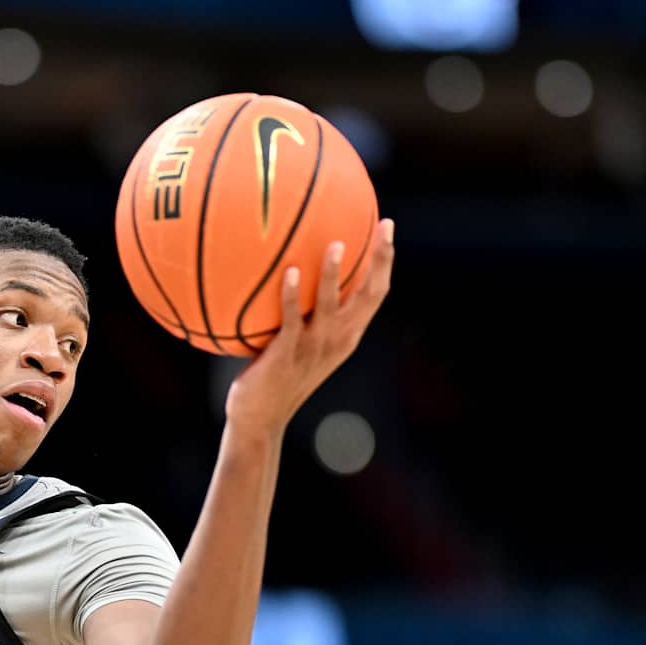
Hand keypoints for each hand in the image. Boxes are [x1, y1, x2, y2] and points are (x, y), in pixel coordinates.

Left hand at [224, 217, 395, 437]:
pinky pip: (293, 319)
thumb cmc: (274, 378)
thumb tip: (290, 271)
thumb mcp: (299, 344)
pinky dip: (293, 295)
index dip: (385, 261)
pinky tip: (291, 272)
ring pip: (331, 305)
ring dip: (334, 275)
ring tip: (336, 244)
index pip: (375, 294)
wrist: (259, 418)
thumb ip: (304, 314)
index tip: (386, 227)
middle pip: (369, 295)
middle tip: (383, 226)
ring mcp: (314, 348)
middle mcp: (337, 340)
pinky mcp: (287, 354)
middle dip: (380, 259)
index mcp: (346, 336)